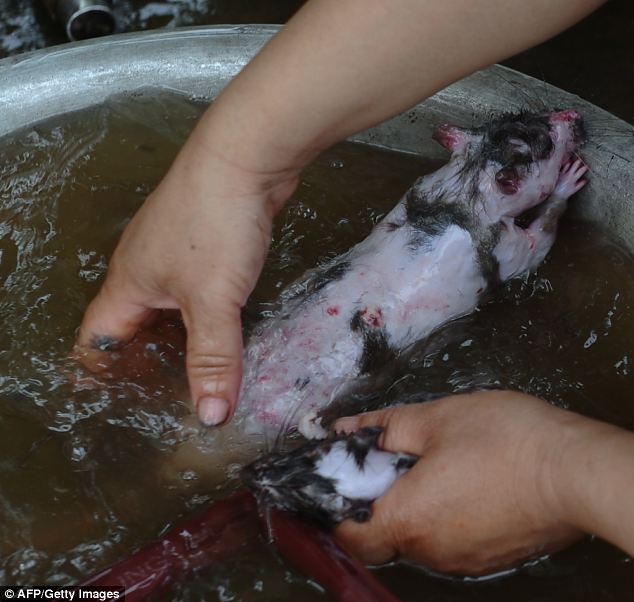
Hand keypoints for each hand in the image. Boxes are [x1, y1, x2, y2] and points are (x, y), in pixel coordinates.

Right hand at [75, 126, 298, 425]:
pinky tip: (230, 333)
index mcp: (127, 285)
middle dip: (149, 364)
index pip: (97, 341)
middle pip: (135, 329)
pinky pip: (201, 292)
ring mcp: (176, 254)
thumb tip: (210, 416)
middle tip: (170, 402)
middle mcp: (145, 271)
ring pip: (172, 311)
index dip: (103, 375)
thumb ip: (212, 357)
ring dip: (185, 341)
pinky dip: (211, 317)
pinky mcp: (208, 245)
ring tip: (202, 376)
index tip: (121, 408)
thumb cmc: (214, 224)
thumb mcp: (211, 299)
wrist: (247, 156)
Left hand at [334, 391, 591, 574]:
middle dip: (379, 500)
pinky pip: (449, 540)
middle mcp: (431, 552)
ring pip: (418, 538)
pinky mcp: (490, 557)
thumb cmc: (501, 439)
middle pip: (384, 535)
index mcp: (408, 520)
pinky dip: (443, 515)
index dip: (336, 510)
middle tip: (392, 462)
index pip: (350, 536)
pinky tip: (463, 482)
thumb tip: (342, 429)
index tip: (342, 483)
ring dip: (413, 507)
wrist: (574, 471)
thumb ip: (382, 428)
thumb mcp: (434, 419)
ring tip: (433, 465)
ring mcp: (463, 560)